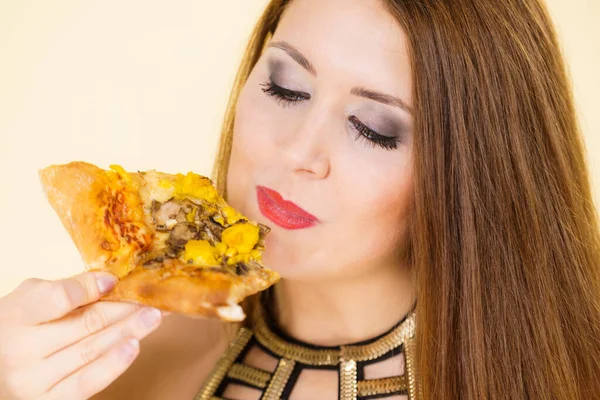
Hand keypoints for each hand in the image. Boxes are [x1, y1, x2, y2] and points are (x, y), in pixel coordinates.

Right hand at [0, 272, 162, 399]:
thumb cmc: (17, 328)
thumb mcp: (31, 300)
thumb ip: (66, 288)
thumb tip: (109, 280)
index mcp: (16, 316)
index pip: (58, 298)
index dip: (89, 288)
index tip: (115, 280)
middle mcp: (20, 350)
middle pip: (85, 324)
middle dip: (124, 310)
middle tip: (152, 299)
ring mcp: (32, 380)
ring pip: (92, 350)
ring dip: (128, 332)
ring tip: (152, 318)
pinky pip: (87, 382)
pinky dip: (113, 364)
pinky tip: (133, 347)